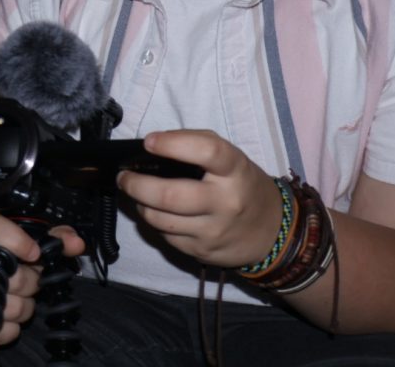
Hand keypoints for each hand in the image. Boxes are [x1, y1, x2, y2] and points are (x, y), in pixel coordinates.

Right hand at [0, 212, 83, 345]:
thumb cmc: (4, 254)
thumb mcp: (28, 238)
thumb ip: (55, 237)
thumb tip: (76, 244)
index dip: (15, 240)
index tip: (35, 252)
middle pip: (12, 276)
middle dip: (31, 280)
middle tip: (31, 275)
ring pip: (10, 307)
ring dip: (25, 305)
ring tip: (20, 295)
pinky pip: (0, 331)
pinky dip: (11, 328)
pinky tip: (9, 315)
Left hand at [116, 129, 281, 268]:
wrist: (270, 232)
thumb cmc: (242, 185)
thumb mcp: (232, 158)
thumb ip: (198, 146)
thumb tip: (154, 144)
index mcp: (235, 171)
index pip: (207, 152)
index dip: (173, 144)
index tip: (149, 141)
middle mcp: (225, 202)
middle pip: (170, 196)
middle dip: (137, 185)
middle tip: (124, 176)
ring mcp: (213, 231)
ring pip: (161, 220)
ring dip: (140, 204)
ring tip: (135, 193)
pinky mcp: (202, 252)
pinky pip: (167, 237)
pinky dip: (155, 223)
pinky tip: (156, 212)